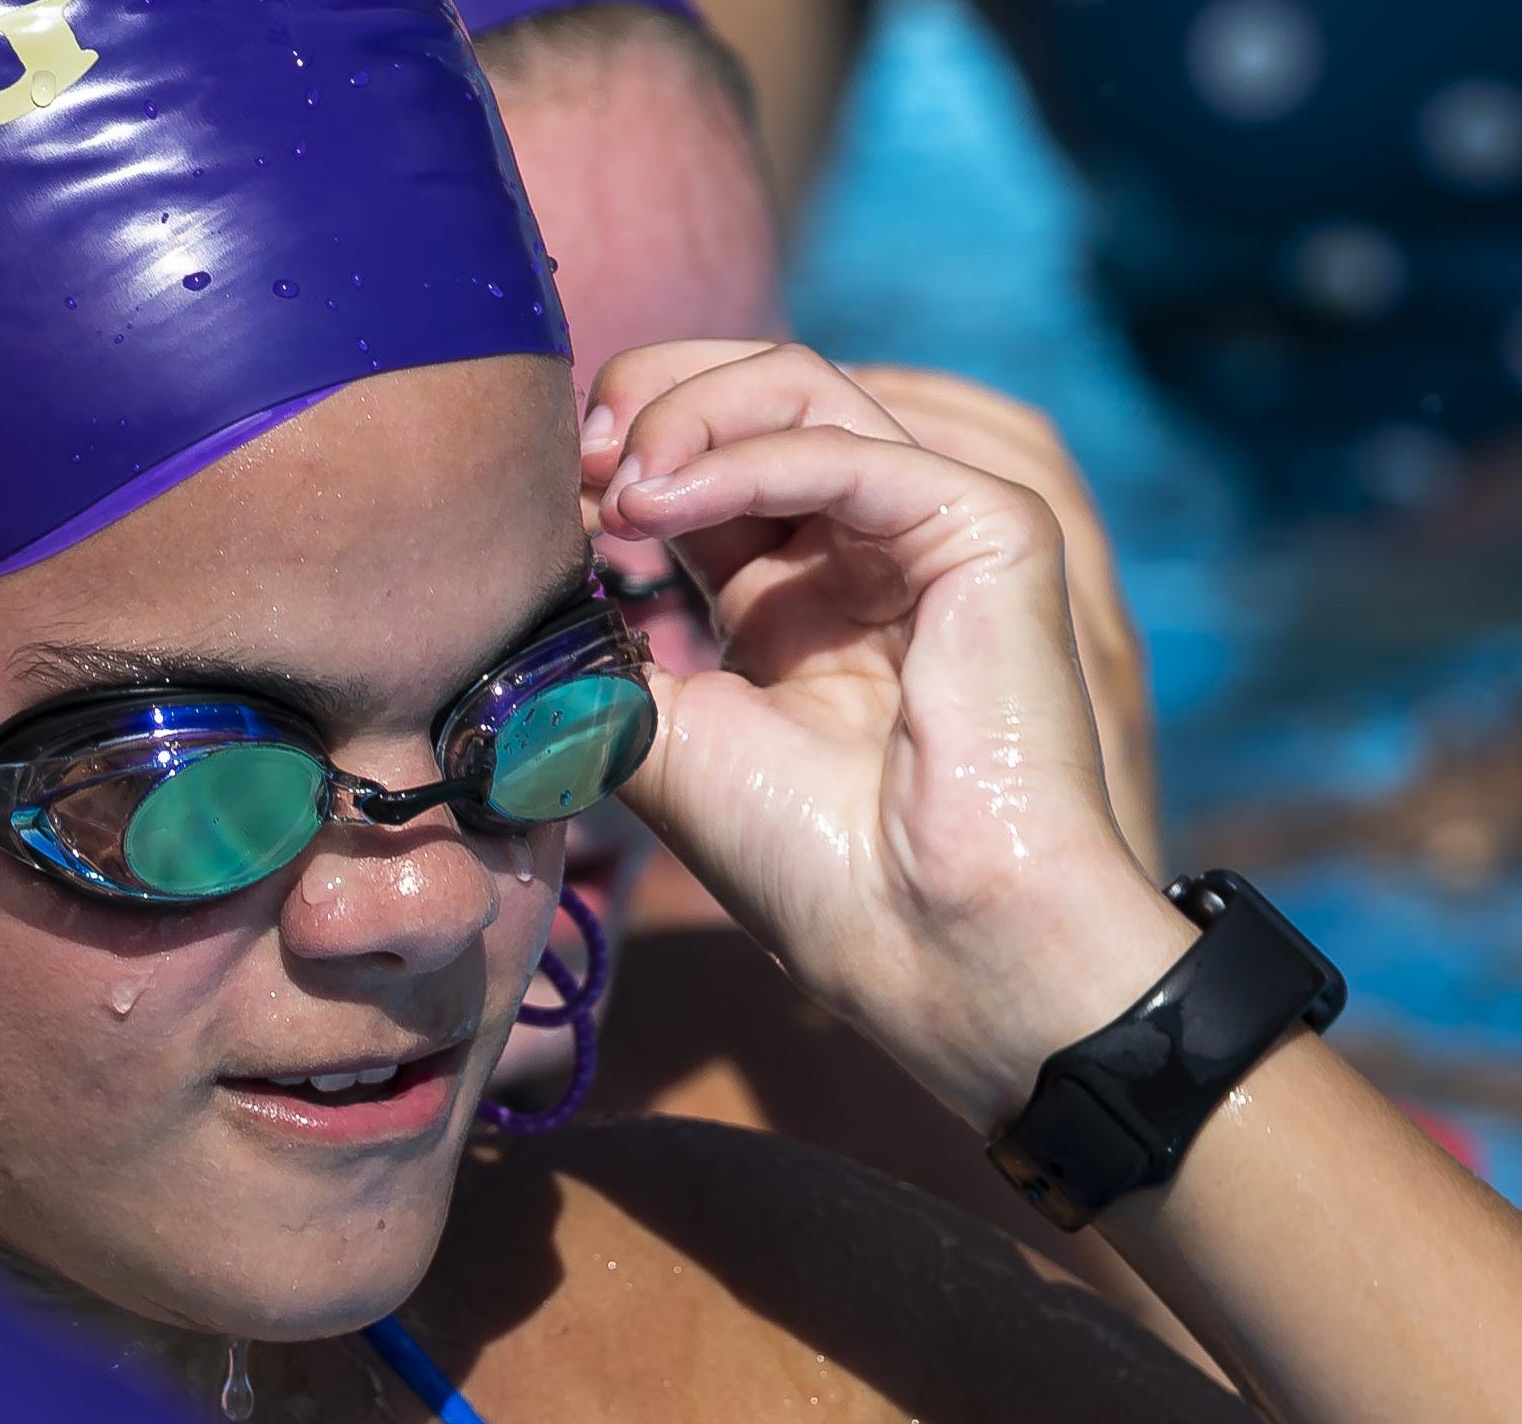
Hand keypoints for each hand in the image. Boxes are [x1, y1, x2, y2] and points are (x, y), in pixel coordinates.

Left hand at [586, 341, 1179, 1127]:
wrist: (928, 942)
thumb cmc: (812, 867)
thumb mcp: (666, 740)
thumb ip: (607, 647)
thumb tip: (529, 571)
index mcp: (800, 593)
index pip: (705, 456)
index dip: (619, 449)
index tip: (544, 499)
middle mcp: (868, 546)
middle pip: (752, 387)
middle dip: (645, 399)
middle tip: (572, 463)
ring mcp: (934, 526)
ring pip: (800, 384)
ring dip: (684, 413)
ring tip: (616, 486)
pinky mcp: (992, 525)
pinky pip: (847, 448)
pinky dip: (740, 457)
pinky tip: (658, 501)